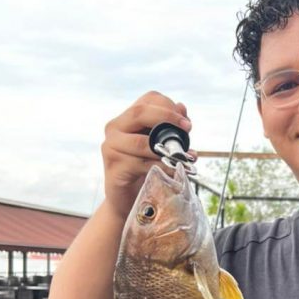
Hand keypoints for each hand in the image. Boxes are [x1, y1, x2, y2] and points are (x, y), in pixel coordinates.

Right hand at [101, 91, 192, 220]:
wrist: (128, 198)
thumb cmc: (145, 169)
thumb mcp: (159, 145)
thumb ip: (170, 128)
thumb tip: (182, 107)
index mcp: (126, 118)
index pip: (147, 100)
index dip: (168, 106)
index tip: (186, 122)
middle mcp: (114, 128)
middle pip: (140, 113)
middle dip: (167, 118)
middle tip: (187, 129)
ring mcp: (111, 147)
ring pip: (142, 143)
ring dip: (167, 150)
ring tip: (186, 157)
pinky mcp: (114, 167)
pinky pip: (141, 165)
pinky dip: (162, 168)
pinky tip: (174, 171)